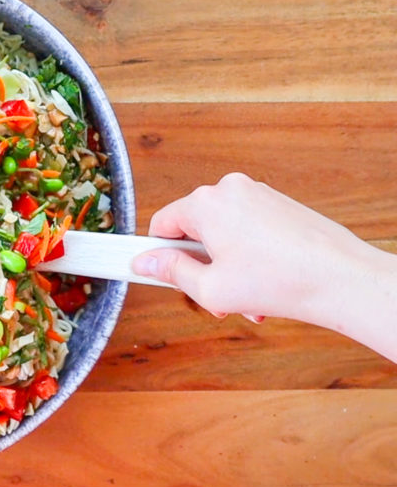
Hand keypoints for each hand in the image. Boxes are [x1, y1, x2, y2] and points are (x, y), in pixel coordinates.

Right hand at [132, 173, 396, 361]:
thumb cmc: (280, 282)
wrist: (342, 279)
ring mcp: (258, 194)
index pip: (161, 224)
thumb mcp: (210, 288)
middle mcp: (230, 190)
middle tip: (216, 295)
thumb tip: (144, 263)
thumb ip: (170, 273)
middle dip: (201, 265)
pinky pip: (248, 228)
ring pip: (223, 233)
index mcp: (206, 203)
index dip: (158, 254)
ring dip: (226, 265)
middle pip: (194, 230)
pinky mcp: (279, 203)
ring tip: (248, 297)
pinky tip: (265, 282)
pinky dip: (249, 255)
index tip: (157, 272)